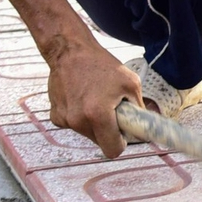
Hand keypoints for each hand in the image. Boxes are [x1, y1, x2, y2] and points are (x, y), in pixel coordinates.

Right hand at [45, 38, 141, 158]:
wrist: (69, 51)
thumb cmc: (101, 65)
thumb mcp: (130, 83)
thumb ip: (138, 108)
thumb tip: (145, 123)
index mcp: (98, 115)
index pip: (112, 150)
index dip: (121, 143)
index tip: (123, 133)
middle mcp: (78, 121)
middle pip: (100, 141)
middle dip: (108, 131)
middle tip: (112, 111)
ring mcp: (65, 120)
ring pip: (87, 133)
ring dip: (94, 123)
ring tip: (96, 100)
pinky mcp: (56, 116)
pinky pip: (74, 124)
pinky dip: (80, 116)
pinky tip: (82, 98)